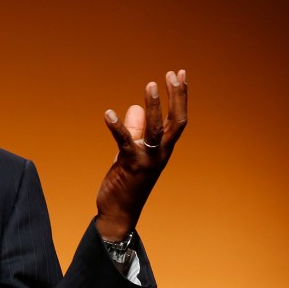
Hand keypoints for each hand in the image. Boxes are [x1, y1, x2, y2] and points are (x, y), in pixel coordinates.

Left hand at [95, 70, 187, 240]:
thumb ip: (134, 131)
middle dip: (176, 97)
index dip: (180, 97)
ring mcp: (147, 160)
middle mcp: (160, 153)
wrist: (119, 212)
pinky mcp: (130, 165)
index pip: (177, 119)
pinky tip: (108, 113)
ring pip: (155, 129)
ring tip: (151, 85)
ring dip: (153, 106)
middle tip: (171, 75)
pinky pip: (125, 142)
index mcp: (163, 149)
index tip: (179, 75)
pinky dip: (117, 127)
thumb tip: (135, 108)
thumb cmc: (126, 181)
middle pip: (175, 121)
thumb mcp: (131, 153)